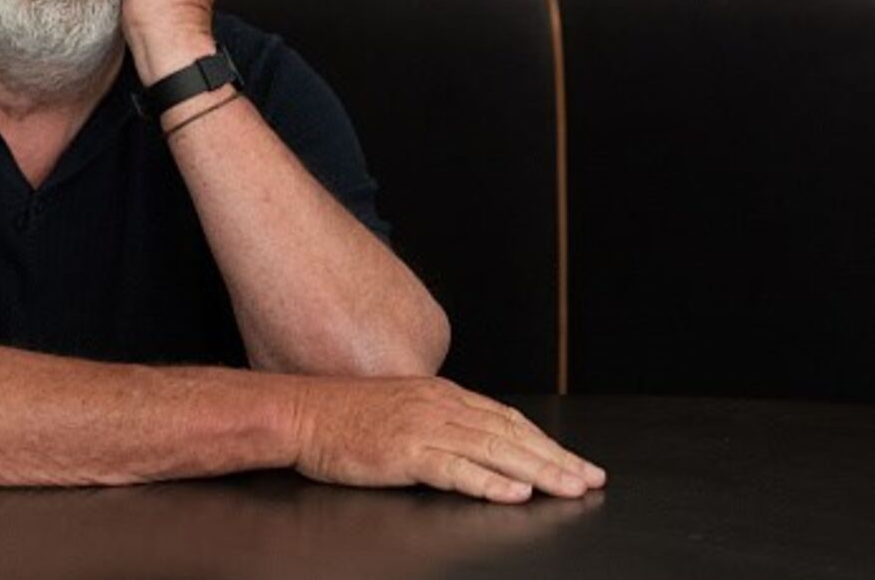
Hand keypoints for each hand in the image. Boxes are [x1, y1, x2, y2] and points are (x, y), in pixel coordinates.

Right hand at [292, 377, 606, 502]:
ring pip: (494, 450)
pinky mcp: (405, 453)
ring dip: (538, 471)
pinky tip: (514, 494)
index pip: (506, 418)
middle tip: (590, 478)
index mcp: (440, 395)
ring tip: (569, 487)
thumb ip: (435, 422)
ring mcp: (424, 428)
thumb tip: (469, 442)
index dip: (545, 441)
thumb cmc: (341, 415)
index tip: (574, 460)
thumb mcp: (398, 408)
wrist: (300, 411)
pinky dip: (489, 482)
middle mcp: (439, 406)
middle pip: (511, 434)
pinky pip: (456, 469)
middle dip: (556, 458)